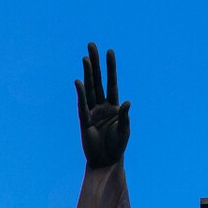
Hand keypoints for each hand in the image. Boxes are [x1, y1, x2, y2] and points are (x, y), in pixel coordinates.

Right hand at [74, 42, 129, 168]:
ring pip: (90, 88)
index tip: (110, 52)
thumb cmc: (117, 147)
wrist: (105, 161)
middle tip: (92, 45)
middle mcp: (102, 105)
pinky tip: (79, 81)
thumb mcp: (124, 131)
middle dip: (96, 64)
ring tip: (86, 58)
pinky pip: (82, 104)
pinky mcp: (84, 120)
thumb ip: (125, 117)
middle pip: (98, 80)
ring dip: (88, 73)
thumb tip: (128, 102)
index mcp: (115, 106)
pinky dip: (81, 93)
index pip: (112, 83)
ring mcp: (92, 111)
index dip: (111, 68)